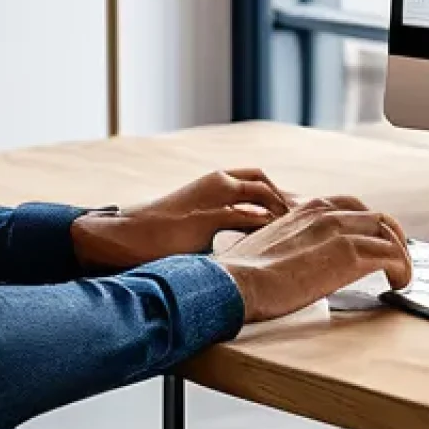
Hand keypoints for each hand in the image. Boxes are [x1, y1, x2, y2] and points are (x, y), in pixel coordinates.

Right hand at [71, 168, 290, 270]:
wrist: (123, 237)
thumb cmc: (155, 238)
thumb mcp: (195, 229)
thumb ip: (221, 230)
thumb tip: (243, 248)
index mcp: (212, 183)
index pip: (254, 180)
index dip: (275, 194)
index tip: (295, 213)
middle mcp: (215, 182)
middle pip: (261, 179)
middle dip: (284, 196)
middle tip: (305, 218)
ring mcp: (212, 196)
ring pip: (260, 192)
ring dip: (281, 208)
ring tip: (298, 229)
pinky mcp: (207, 217)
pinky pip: (248, 216)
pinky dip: (267, 224)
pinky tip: (280, 239)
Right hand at [214, 195, 411, 322]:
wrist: (234, 282)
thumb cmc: (242, 272)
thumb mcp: (267, 243)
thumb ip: (287, 242)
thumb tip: (292, 260)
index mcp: (306, 208)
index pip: (352, 207)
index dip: (370, 226)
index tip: (375, 244)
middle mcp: (326, 213)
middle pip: (378, 217)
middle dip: (393, 238)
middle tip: (396, 261)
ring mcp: (338, 232)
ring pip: (390, 234)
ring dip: (402, 255)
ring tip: (401, 276)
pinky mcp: (347, 256)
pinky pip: (391, 256)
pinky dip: (402, 269)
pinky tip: (398, 284)